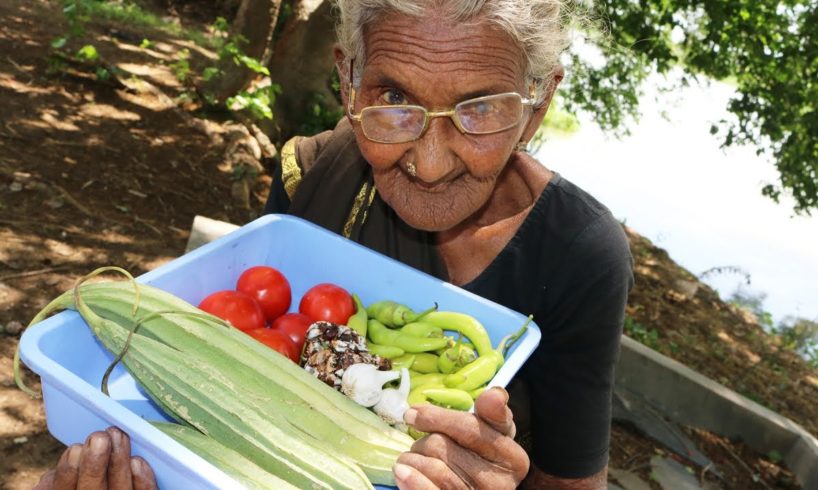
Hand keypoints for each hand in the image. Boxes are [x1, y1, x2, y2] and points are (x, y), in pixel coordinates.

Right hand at [34, 427, 156, 489]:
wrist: (108, 485)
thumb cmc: (86, 483)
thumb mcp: (66, 482)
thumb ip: (60, 478)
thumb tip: (51, 475)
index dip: (67, 473)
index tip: (75, 449)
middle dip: (94, 465)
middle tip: (99, 438)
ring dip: (118, 462)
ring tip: (118, 435)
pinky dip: (142, 481)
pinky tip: (137, 461)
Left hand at [395, 387, 529, 488]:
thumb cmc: (481, 460)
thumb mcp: (493, 435)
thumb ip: (492, 414)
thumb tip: (495, 394)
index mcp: (513, 458)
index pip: (470, 429)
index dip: (439, 419)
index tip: (412, 413)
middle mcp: (499, 482)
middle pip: (442, 446)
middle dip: (423, 441)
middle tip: (420, 444)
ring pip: (432, 468)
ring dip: (413, 460)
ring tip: (412, 461)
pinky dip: (412, 480)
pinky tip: (402, 472)